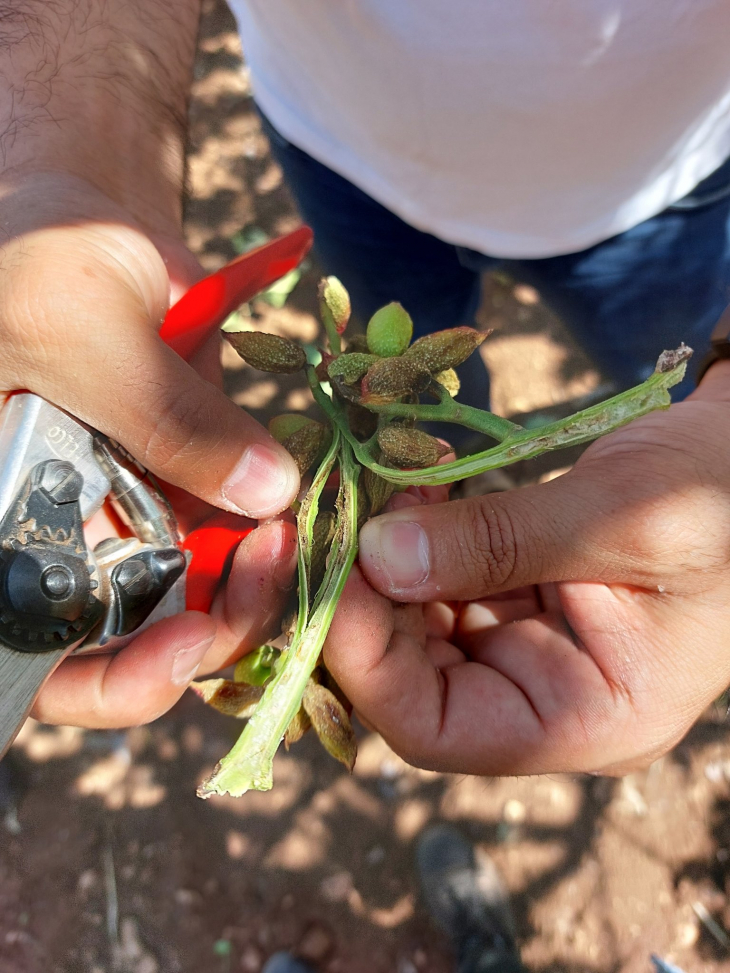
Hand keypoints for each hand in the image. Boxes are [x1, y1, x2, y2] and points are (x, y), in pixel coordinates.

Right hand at [0, 173, 299, 728]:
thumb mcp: (82, 327)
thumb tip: (271, 493)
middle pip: (132, 635)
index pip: (38, 659)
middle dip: (211, 626)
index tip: (186, 647)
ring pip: (193, 588)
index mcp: (4, 530)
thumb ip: (170, 416)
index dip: (107, 684)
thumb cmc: (33, 254)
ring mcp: (121, 509)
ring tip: (296, 533)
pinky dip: (266, 523)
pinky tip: (300, 502)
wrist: (75, 206)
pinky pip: (227, 523)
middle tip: (273, 572)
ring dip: (253, 577)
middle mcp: (57, 537)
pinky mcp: (180, 472)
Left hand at [325, 363, 729, 775]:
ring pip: (418, 626)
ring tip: (374, 489)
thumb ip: (500, 541)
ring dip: (385, 561)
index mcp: (588, 719)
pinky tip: (412, 487)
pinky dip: (417, 538)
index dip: (366, 663)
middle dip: (364, 602)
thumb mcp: (623, 519)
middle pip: (411, 680)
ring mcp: (531, 644)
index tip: (334, 575)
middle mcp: (546, 695)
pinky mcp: (521, 595)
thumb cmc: (725, 497)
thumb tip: (377, 557)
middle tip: (334, 520)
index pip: (435, 730)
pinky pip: (444, 580)